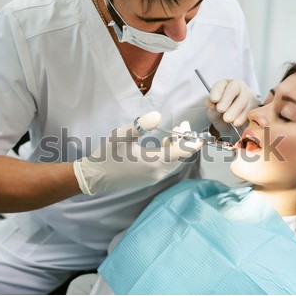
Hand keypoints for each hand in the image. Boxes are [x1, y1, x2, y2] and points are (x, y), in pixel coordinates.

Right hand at [73, 112, 202, 194]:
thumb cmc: (106, 155)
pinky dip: (170, 154)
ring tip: (173, 132)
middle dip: (185, 141)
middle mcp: (157, 173)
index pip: (182, 152)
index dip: (192, 142)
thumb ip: (140, 125)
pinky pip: (167, 166)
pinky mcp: (149, 179)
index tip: (201, 134)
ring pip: (174, 162)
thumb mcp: (121, 136)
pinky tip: (164, 143)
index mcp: (153, 162)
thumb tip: (158, 116)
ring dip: (177, 148)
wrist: (95, 177)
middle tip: (183, 124)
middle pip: (180, 157)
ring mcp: (153, 178)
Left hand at [206, 79, 259, 137]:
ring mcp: (249, 96)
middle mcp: (238, 87)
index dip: (217, 91)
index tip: (214, 99)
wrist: (232, 129)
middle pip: (235, 87)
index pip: (221, 84)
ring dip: (234, 110)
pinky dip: (242, 117)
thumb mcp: (212, 112)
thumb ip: (211, 107)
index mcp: (225, 86)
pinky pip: (251, 109)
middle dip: (226, 99)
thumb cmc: (221, 116)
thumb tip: (211, 103)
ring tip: (227, 119)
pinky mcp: (256, 106)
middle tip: (220, 110)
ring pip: (244, 99)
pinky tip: (236, 122)